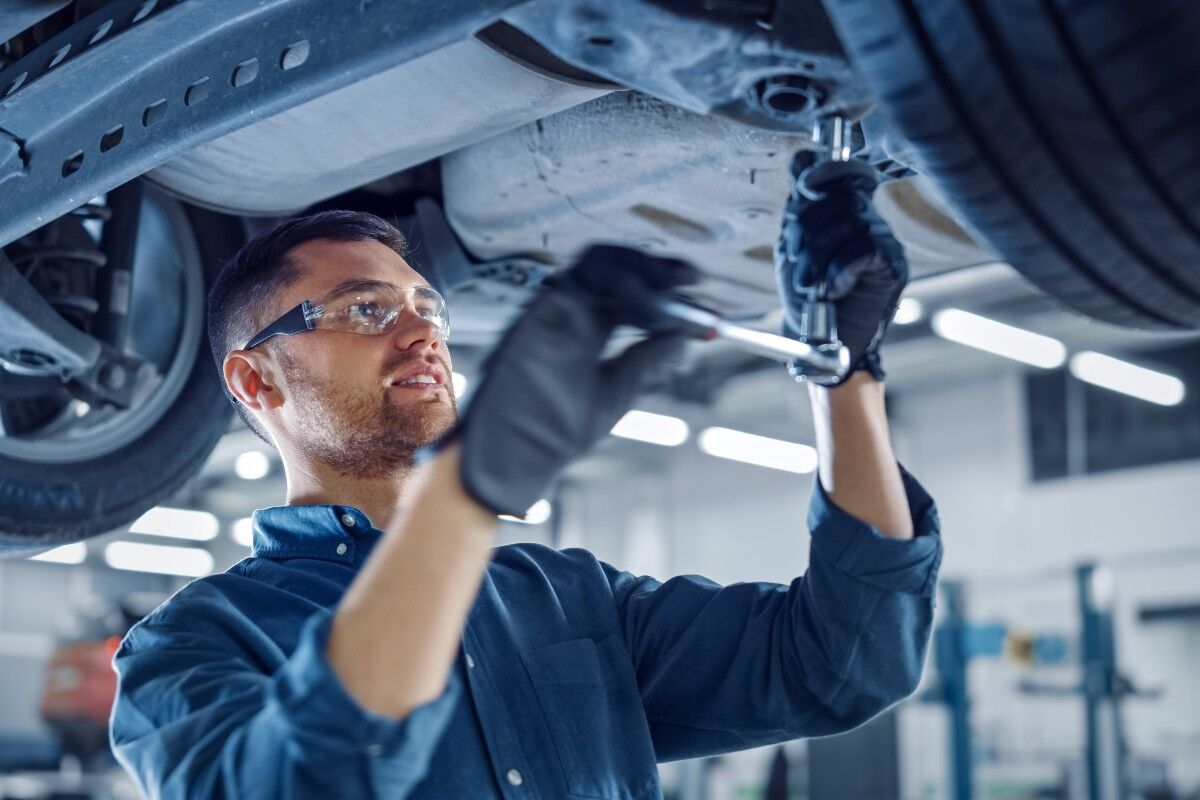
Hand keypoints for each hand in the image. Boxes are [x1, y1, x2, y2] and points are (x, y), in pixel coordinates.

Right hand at [442, 245, 697, 517]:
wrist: (515, 455)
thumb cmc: (555, 431)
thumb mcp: (615, 392)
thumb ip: (647, 361)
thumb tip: (685, 337)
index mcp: (588, 329)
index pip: (629, 293)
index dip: (664, 287)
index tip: (699, 292)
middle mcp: (570, 313)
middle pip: (618, 268)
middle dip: (658, 270)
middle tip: (691, 278)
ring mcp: (553, 310)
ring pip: (600, 264)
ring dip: (641, 273)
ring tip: (672, 292)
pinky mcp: (538, 313)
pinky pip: (580, 280)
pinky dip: (619, 285)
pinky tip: (646, 310)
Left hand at [774, 152, 908, 383]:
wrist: (823, 346)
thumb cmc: (807, 301)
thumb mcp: (793, 248)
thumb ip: (799, 208)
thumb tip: (804, 158)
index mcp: (843, 213)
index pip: (841, 172)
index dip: (823, 173)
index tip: (804, 187)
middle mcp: (868, 221)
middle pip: (837, 197)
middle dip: (806, 230)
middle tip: (797, 264)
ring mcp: (883, 241)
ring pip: (848, 222)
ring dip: (817, 257)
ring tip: (809, 285)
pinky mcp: (893, 265)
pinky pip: (863, 249)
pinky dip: (839, 272)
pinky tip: (832, 290)